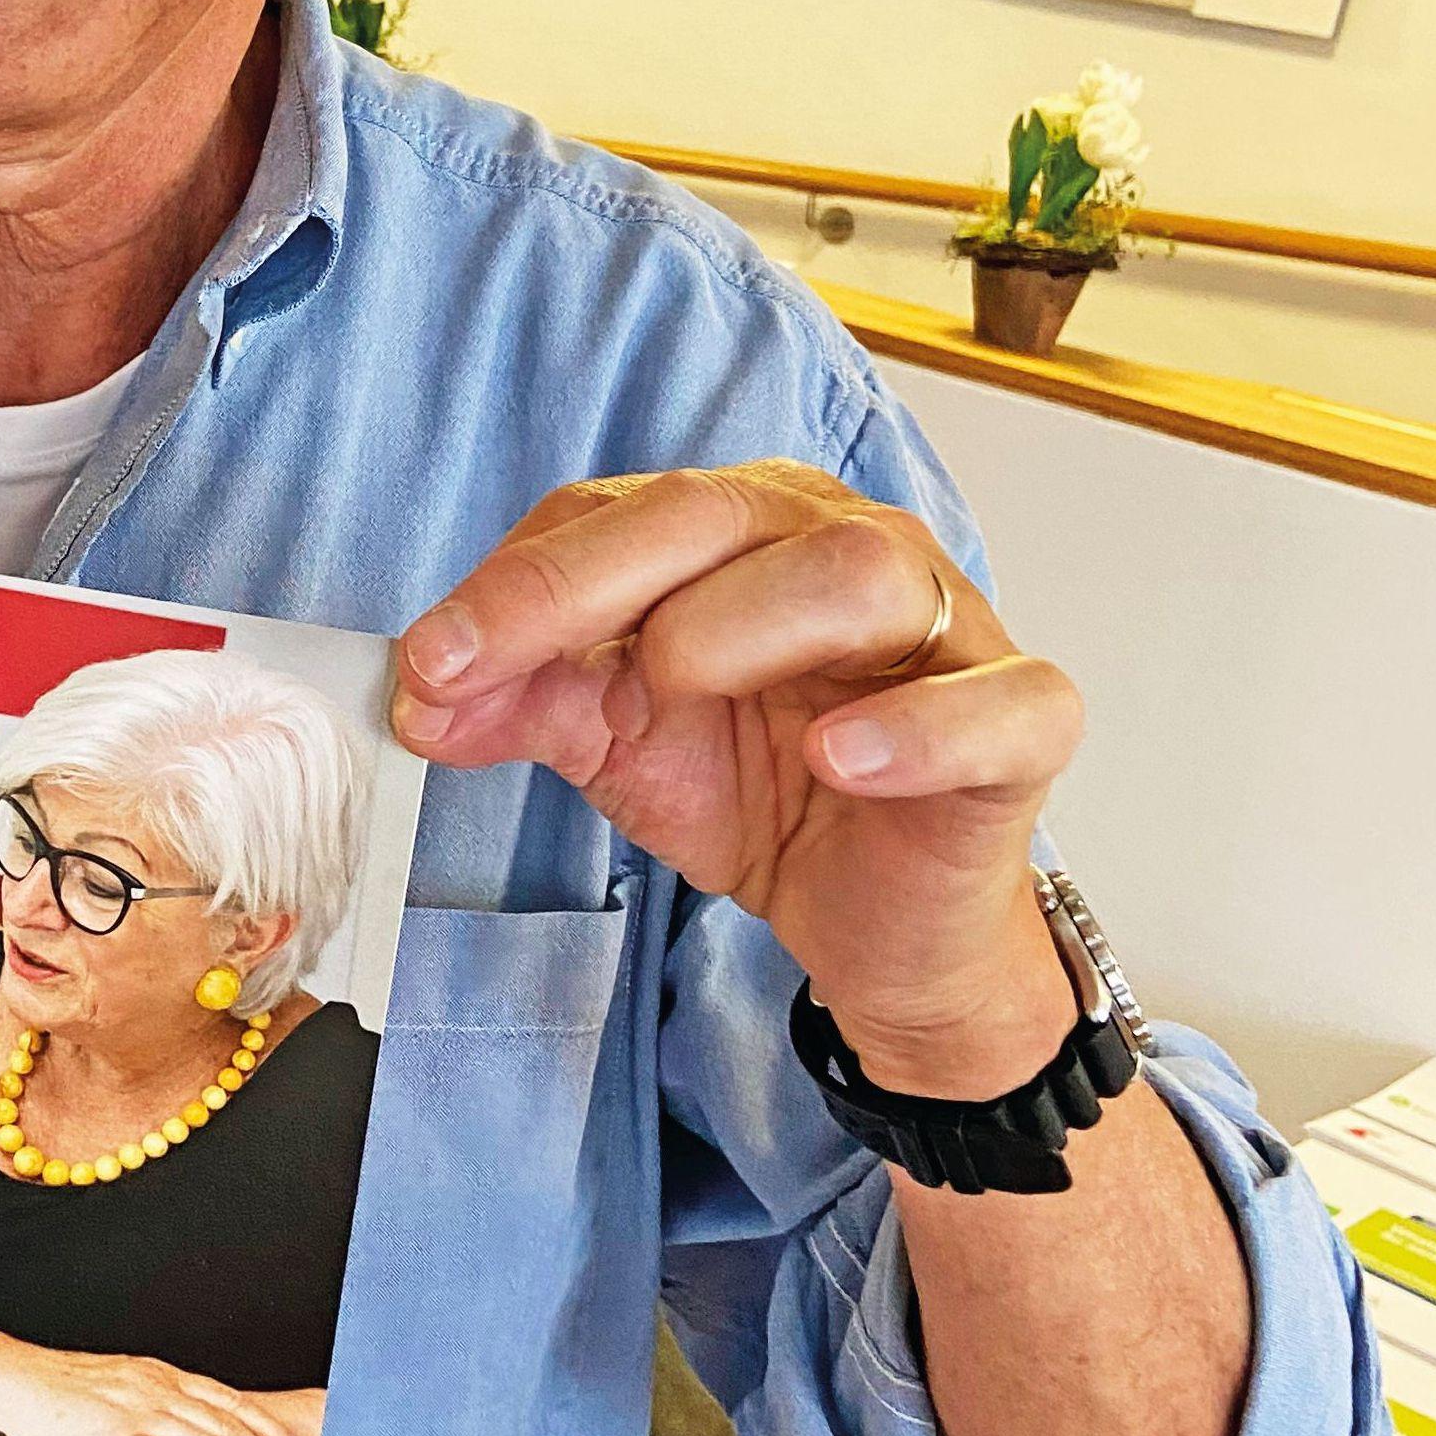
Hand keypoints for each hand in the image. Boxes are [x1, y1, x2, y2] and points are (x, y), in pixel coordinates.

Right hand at [0, 1348, 312, 1435]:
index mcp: (161, 1376)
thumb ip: (153, 1401)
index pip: (227, 1400)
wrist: (18, 1377)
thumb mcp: (118, 1387)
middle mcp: (159, 1389)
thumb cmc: (61, 1388)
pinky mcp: (117, 1434)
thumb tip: (182, 1418)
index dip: (265, 1424)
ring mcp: (140, 1410)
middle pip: (226, 1425)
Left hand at [390, 463, 1084, 1096]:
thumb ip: (517, 702)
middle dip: (581, 584)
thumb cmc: (760, 787)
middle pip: (717, 515)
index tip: (425, 660)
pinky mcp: (1019, 726)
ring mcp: (946, 626)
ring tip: (674, 692)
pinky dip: (917, 725)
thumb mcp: (612, 741)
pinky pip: (1000, 703)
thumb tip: (416, 694)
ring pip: (862, 571)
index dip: (512, 581)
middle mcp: (841, 543)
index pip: (612, 511)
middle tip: (488, 666)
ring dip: (745, 622)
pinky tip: (841, 758)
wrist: (875, 925)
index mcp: (739, 528)